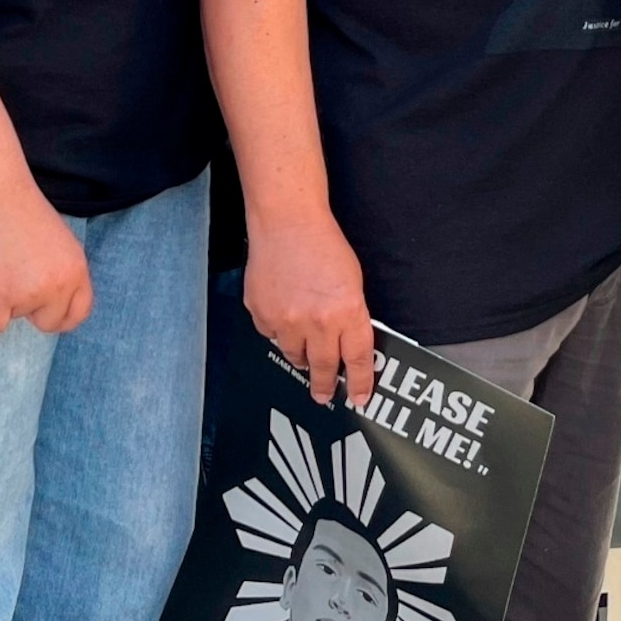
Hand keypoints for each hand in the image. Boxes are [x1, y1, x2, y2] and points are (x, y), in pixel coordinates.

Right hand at [0, 179, 93, 333]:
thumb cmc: (26, 214)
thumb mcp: (62, 244)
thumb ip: (64, 274)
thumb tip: (56, 305)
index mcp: (78, 271)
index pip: (79, 312)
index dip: (63, 317)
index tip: (48, 314)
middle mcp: (60, 285)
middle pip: (49, 323)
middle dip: (33, 311)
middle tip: (17, 280)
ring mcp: (31, 293)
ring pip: (17, 317)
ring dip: (7, 299)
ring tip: (3, 264)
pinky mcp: (1, 296)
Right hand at [246, 208, 374, 406]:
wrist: (287, 223)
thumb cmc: (323, 245)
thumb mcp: (353, 282)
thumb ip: (351, 317)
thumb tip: (347, 347)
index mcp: (347, 312)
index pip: (357, 360)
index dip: (359, 383)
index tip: (358, 398)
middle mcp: (317, 321)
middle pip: (323, 367)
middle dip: (324, 385)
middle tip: (323, 394)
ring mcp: (286, 320)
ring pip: (294, 355)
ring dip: (300, 353)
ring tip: (303, 342)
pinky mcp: (261, 313)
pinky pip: (271, 335)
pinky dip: (278, 329)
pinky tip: (283, 309)